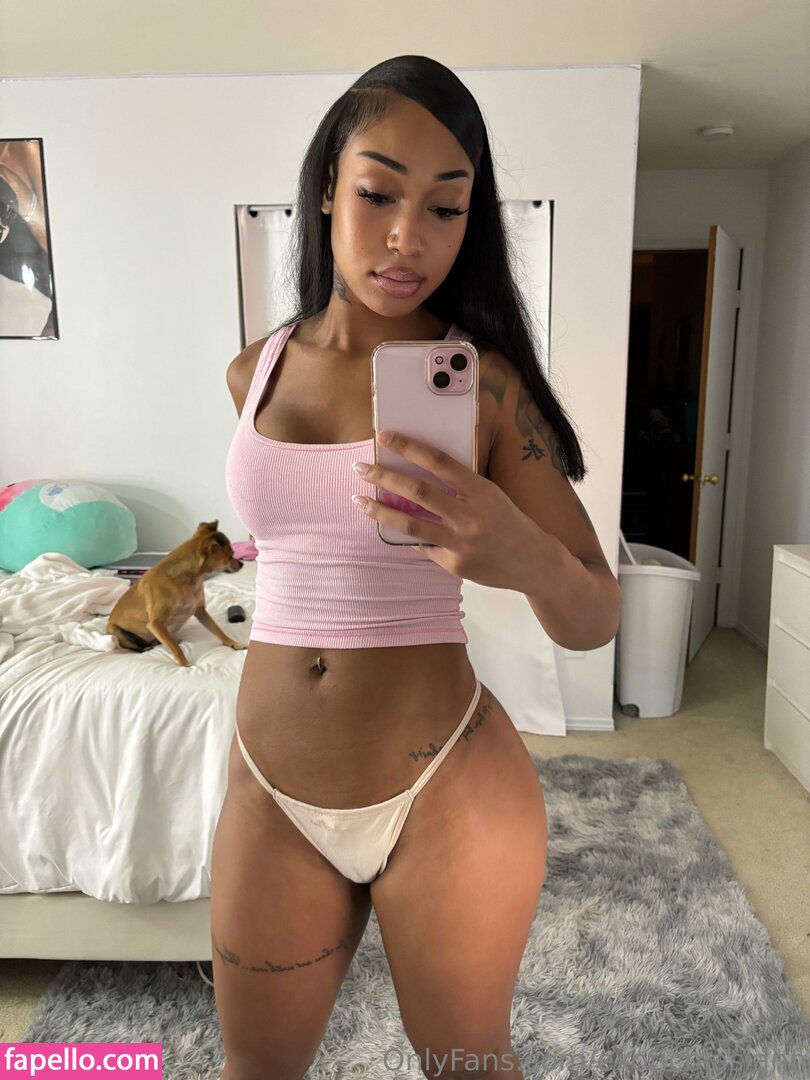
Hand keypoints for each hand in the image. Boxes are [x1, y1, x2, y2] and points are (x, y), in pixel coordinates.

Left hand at [350, 430, 545, 589]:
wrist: (534, 562)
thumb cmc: (508, 522)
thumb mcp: (491, 495)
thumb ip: (460, 485)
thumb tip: (419, 471)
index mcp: (481, 490)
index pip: (439, 462)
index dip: (409, 447)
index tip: (385, 436)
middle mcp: (470, 516)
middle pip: (417, 492)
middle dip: (383, 476)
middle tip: (360, 468)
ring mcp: (461, 543)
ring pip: (409, 525)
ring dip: (379, 511)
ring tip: (360, 501)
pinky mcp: (455, 565)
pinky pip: (423, 548)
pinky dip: (408, 538)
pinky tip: (394, 530)